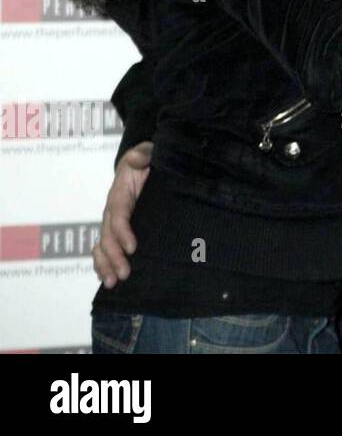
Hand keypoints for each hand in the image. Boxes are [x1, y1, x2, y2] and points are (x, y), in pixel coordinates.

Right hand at [93, 141, 151, 286]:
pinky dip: (103, 264)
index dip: (123, 232)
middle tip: (124, 274)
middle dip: (114, 257)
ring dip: (105, 265)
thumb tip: (138, 159)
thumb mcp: (145, 152)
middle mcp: (112, 211)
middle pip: (108, 237)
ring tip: (112, 283)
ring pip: (102, 246)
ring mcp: (112, 222)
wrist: (142, 162)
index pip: (118, 215)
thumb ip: (142, 155)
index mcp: (119, 194)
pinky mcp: (117, 230)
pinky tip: (108, 279)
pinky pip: (105, 248)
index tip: (133, 247)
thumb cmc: (145, 159)